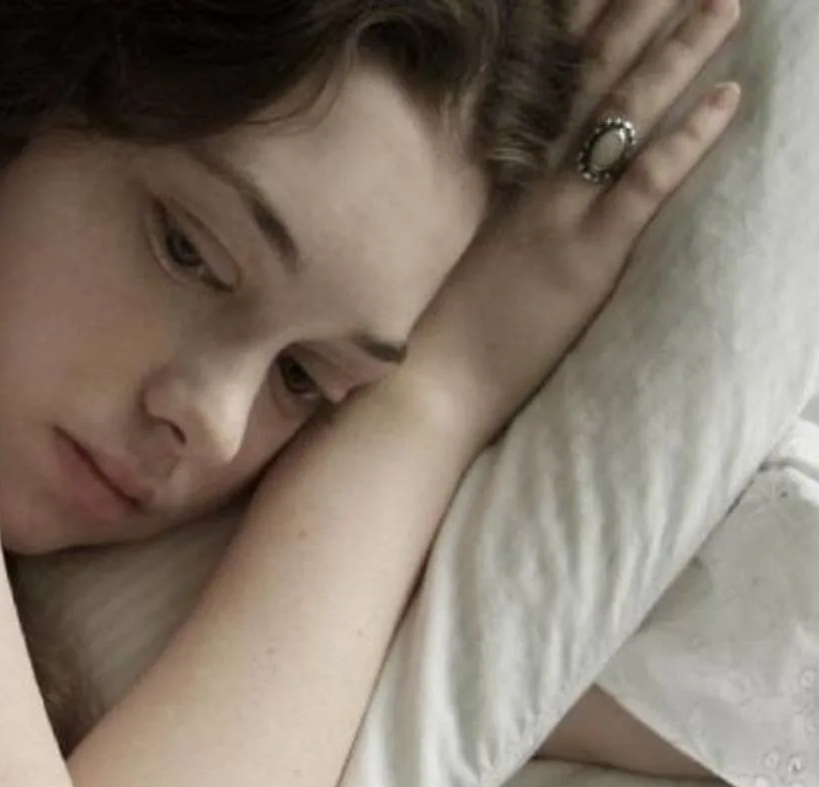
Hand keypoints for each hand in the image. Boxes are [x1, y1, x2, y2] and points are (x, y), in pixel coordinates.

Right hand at [400, 0, 742, 448]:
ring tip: (725, 3)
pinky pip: (647, 183)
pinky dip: (690, 138)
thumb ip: (456, 187)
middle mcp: (517, 171)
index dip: (565, 18)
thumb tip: (474, 155)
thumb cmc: (419, 320)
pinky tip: (730, 97)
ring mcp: (554, 210)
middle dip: (634, 11)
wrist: (420, 385)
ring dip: (679, 51)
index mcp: (479, 164)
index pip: (527, 71)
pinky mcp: (585, 255)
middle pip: (585, 71)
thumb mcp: (428, 234)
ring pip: (623, 111)